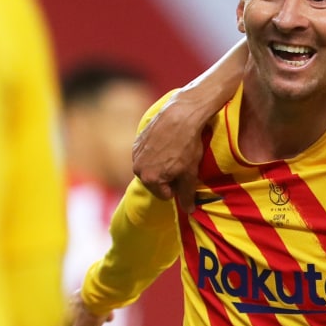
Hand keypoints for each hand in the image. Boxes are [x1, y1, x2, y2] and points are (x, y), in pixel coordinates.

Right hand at [52, 293, 112, 325]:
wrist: (104, 292)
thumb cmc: (90, 316)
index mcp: (65, 316)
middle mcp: (72, 305)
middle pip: (76, 322)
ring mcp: (84, 296)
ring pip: (87, 313)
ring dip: (94, 322)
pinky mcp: (98, 292)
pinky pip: (100, 304)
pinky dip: (103, 311)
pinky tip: (110, 316)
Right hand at [131, 95, 207, 211]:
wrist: (181, 115)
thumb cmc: (187, 145)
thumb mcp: (190, 173)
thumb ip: (187, 195)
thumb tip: (189, 211)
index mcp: (150, 179)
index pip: (165, 195)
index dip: (178, 186)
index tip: (184, 173)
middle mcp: (138, 168)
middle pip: (155, 183)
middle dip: (167, 177)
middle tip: (180, 163)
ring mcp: (136, 154)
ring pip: (150, 169)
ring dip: (160, 165)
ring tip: (173, 152)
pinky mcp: (137, 141)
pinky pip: (146, 156)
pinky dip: (155, 153)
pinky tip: (166, 144)